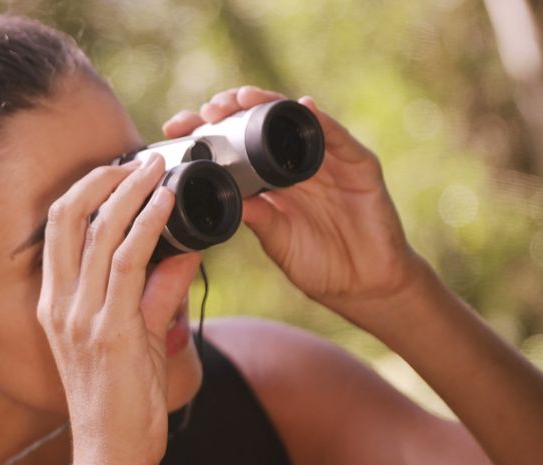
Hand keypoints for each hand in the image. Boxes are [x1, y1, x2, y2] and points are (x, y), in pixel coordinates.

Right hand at [36, 155, 201, 464]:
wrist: (112, 455)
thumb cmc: (122, 401)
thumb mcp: (136, 338)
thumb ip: (156, 294)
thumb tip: (184, 254)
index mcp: (56, 303)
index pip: (58, 228)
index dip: (85, 190)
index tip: (118, 170)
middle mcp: (60, 305)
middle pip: (66, 218)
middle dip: (101, 179)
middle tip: (137, 159)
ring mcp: (81, 318)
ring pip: (99, 233)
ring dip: (130, 193)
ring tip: (157, 168)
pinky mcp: (110, 332)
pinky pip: (128, 264)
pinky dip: (147, 226)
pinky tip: (166, 204)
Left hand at [163, 86, 422, 311]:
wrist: (366, 287)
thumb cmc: (321, 266)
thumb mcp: (278, 241)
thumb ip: (257, 217)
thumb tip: (221, 193)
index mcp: (272, 180)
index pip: (234, 145)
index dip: (207, 132)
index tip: (176, 127)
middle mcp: (297, 164)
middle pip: (261, 122)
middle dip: (231, 109)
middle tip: (207, 110)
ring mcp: (329, 161)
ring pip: (295, 120)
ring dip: (267, 104)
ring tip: (241, 99)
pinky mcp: (359, 165)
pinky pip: (337, 136)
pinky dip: (320, 121)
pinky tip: (300, 107)